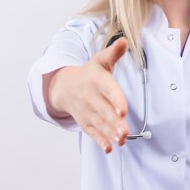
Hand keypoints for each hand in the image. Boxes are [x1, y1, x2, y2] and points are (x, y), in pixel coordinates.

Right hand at [47, 37, 129, 153]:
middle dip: (114, 122)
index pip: (107, 90)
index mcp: (96, 81)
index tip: (123, 109)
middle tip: (125, 132)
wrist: (64, 86)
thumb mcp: (100, 61)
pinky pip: (92, 133)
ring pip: (100, 124)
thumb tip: (124, 40)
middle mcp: (91, 97)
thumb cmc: (89, 73)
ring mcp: (87, 111)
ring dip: (110, 133)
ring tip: (122, 140)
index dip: (115, 100)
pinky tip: (109, 148)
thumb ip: (113, 53)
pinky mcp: (85, 123)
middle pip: (104, 111)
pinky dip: (100, 141)